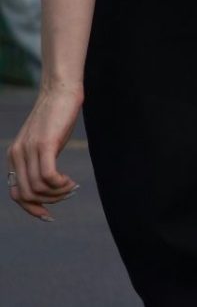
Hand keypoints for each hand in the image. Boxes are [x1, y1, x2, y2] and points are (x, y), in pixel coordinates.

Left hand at [7, 83, 82, 220]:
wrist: (60, 91)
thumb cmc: (57, 116)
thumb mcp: (45, 142)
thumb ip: (41, 159)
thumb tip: (48, 180)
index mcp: (15, 156)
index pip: (16, 193)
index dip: (31, 209)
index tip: (49, 215)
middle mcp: (17, 155)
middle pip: (26, 194)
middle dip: (49, 201)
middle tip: (67, 192)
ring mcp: (29, 150)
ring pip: (38, 188)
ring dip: (58, 193)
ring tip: (72, 185)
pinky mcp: (44, 144)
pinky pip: (48, 176)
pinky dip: (60, 185)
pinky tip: (70, 181)